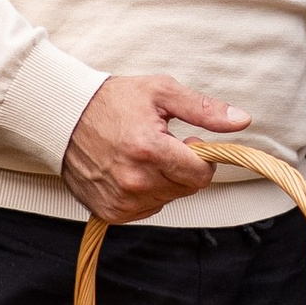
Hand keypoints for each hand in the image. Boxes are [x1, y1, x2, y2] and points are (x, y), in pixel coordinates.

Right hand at [62, 74, 248, 223]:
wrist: (63, 117)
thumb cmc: (112, 101)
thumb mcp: (161, 92)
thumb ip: (204, 109)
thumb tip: (242, 121)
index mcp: (150, 149)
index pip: (201, 174)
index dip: (200, 157)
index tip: (187, 142)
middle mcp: (134, 180)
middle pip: (186, 188)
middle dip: (182, 167)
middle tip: (161, 144)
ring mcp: (120, 199)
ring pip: (167, 199)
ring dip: (163, 181)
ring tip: (140, 155)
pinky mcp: (109, 211)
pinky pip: (145, 209)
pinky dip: (144, 193)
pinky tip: (128, 171)